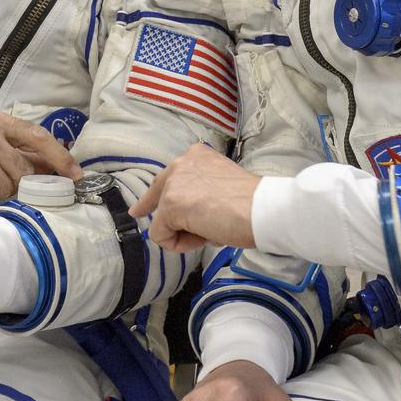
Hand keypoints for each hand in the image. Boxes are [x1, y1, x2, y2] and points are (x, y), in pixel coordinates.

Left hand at [130, 143, 259, 252]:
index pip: (166, 177)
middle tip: (171, 232)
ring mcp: (173, 184)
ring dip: (186, 233)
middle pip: (159, 198)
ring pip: (163, 220)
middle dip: (169, 219)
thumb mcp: (221, 183)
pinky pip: (161, 236)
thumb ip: (200, 189)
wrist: (262, 209)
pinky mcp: (170, 206)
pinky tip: (204, 237)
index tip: (138, 210)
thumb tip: (186, 214)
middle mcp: (180, 164)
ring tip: (213, 230)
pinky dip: (180, 245)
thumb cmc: (252, 202)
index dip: (153, 198)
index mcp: (195, 155)